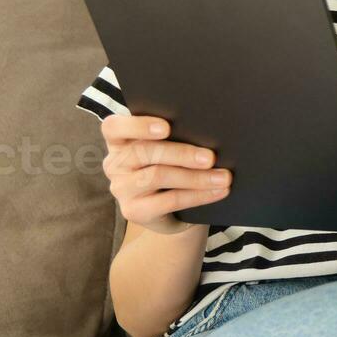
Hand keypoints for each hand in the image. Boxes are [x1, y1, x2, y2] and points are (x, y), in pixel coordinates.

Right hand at [99, 114, 230, 234]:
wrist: (170, 209)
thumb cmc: (171, 166)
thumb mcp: (166, 148)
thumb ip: (175, 135)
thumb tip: (207, 130)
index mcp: (119, 140)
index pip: (114, 127)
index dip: (138, 125)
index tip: (166, 127)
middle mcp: (115, 164)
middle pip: (144, 152)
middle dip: (182, 153)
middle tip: (211, 157)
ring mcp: (122, 189)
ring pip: (158, 176)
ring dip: (195, 177)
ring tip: (223, 177)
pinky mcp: (134, 211)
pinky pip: (169, 201)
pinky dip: (198, 195)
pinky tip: (218, 191)